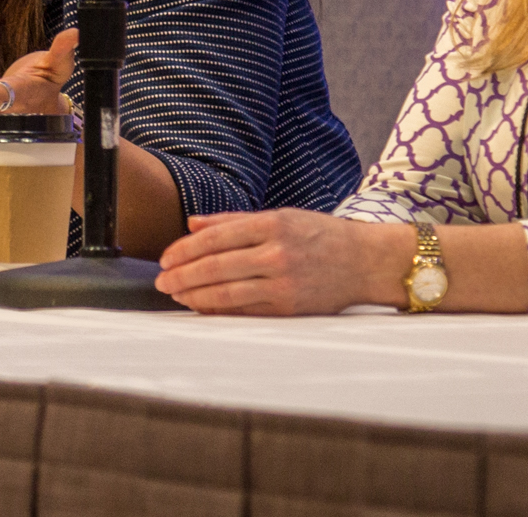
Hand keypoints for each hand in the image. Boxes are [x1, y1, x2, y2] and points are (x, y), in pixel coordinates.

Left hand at [154, 209, 413, 315]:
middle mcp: (277, 253)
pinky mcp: (290, 307)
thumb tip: (192, 224)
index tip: (164, 258)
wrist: (366, 261)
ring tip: (175, 295)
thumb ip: (234, 221)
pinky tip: (202, 308)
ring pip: (227, 292)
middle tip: (161, 282)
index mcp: (272, 224)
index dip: (184, 250)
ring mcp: (284, 282)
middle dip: (182, 275)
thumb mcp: (281, 216)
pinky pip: (245, 311)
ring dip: (195, 296)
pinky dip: (219, 310)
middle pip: (216, 266)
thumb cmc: (321, 235)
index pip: (215, 238)